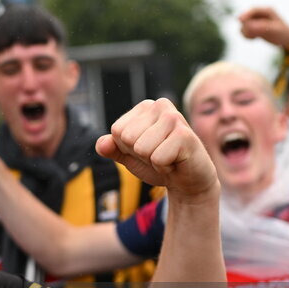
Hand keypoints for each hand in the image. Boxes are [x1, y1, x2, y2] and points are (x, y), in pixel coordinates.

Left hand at [97, 98, 217, 199]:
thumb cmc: (159, 164)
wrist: (187, 182)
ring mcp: (174, 118)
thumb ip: (113, 149)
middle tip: (159, 154)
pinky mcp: (185, 135)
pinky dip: (164, 167)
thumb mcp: (130, 157)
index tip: (147, 150)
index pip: (117, 131)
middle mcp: (160, 106)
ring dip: (153, 161)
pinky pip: (157, 158)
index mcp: (145, 107)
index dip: (128, 148)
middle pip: (127, 138)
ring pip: (141, 148)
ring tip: (168, 157)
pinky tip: (176, 162)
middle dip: (140, 155)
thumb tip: (101, 144)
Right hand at [239, 6, 288, 48]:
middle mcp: (261, 14)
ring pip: (244, 25)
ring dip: (246, 32)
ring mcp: (257, 21)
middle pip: (246, 18)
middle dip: (247, 27)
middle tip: (254, 36)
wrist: (288, 40)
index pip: (253, 10)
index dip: (245, 14)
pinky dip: (247, 36)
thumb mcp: (273, 30)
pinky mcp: (255, 28)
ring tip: (255, 37)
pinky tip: (255, 38)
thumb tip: (248, 26)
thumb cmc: (283, 33)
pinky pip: (245, 31)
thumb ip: (261, 27)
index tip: (239, 20)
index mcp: (267, 11)